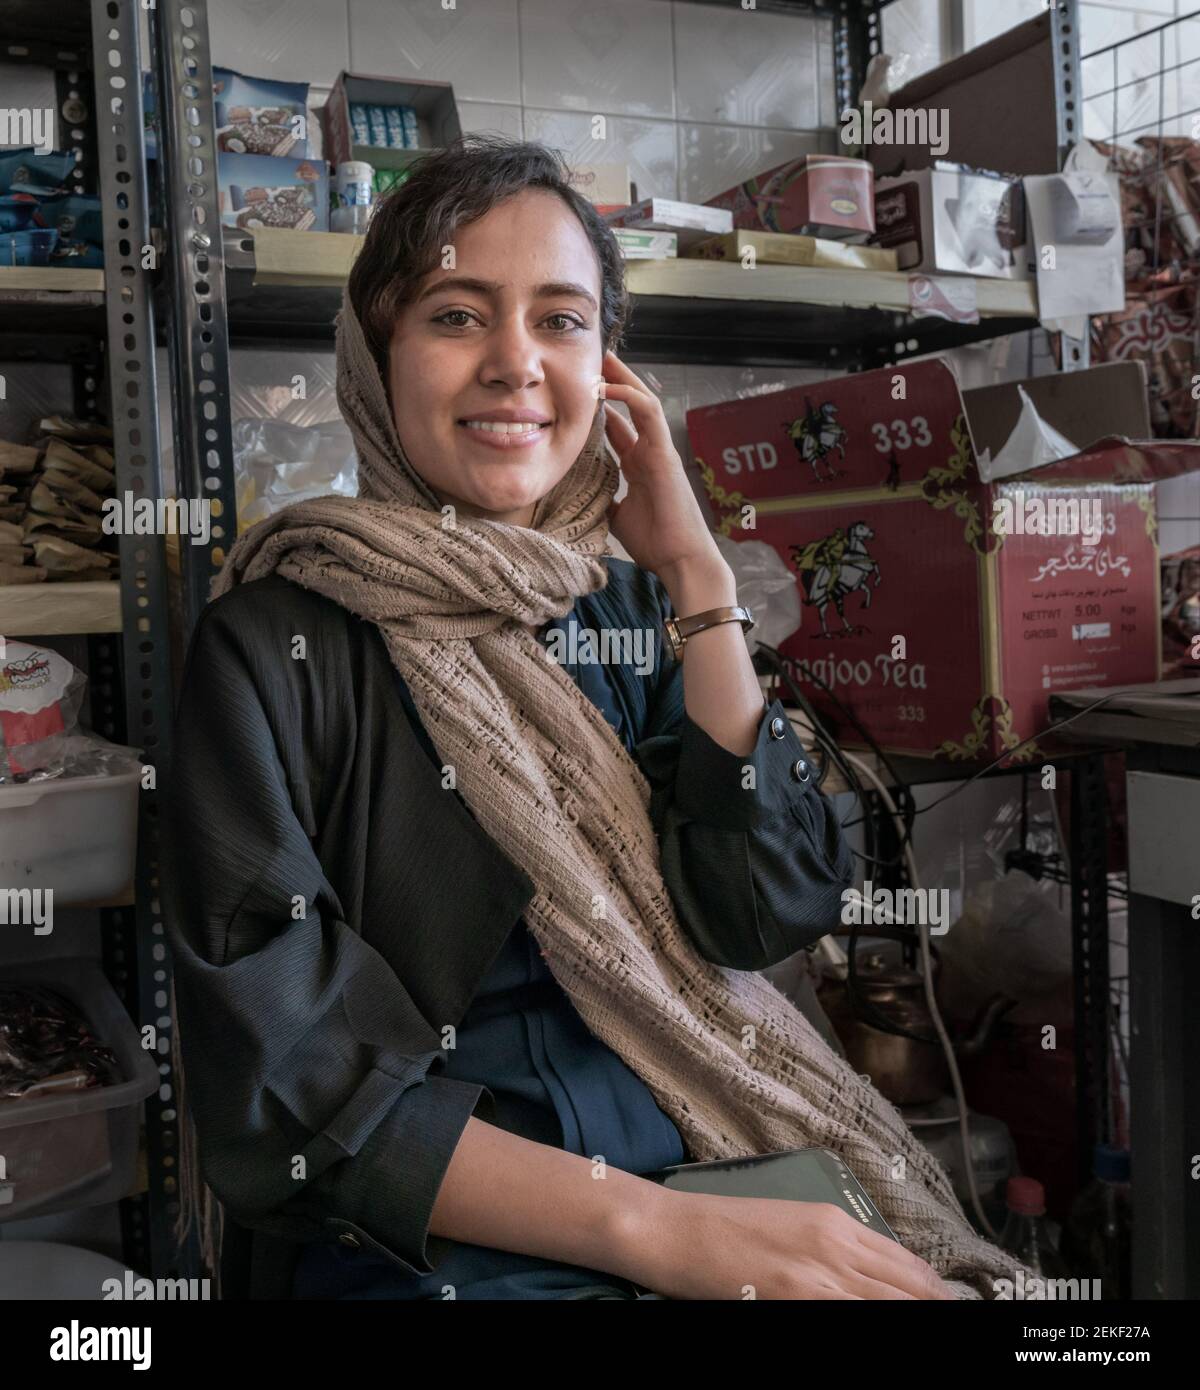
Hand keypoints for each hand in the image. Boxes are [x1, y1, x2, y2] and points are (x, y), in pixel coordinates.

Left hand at [599, 351, 725, 587]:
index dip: (601, 408)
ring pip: (643, 400)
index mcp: (639, 465)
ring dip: (624, 378)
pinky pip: (650, 414)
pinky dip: (630, 396)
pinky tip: (609, 386)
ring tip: (604, 357)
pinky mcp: (665, 452)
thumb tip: (578, 494)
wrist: (678, 559)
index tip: (579, 390)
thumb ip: (603, 498)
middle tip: (592, 358)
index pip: (618, 427)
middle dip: (613, 380)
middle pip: (630, 406)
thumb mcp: (617, 516)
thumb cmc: (654, 543)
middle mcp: (649, 451)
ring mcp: (659, 449)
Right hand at [630, 1189, 956, 1300]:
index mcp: (836, 1222)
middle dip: (934, 1309)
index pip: (911, 1268)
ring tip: (935, 1327)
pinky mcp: (796, 1294)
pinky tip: (886, 1329)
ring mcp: (818, 1272)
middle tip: (951, 1322)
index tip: (950, 1308)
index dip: (937, 1296)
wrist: (672, 1227)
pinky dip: (876, 1321)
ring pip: (892, 1302)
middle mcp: (836, 1243)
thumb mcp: (789, 1227)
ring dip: (913, 1316)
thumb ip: (833, 1250)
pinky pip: (856, 1316)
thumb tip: (872, 1280)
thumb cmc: (721, 1228)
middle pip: (911, 1289)